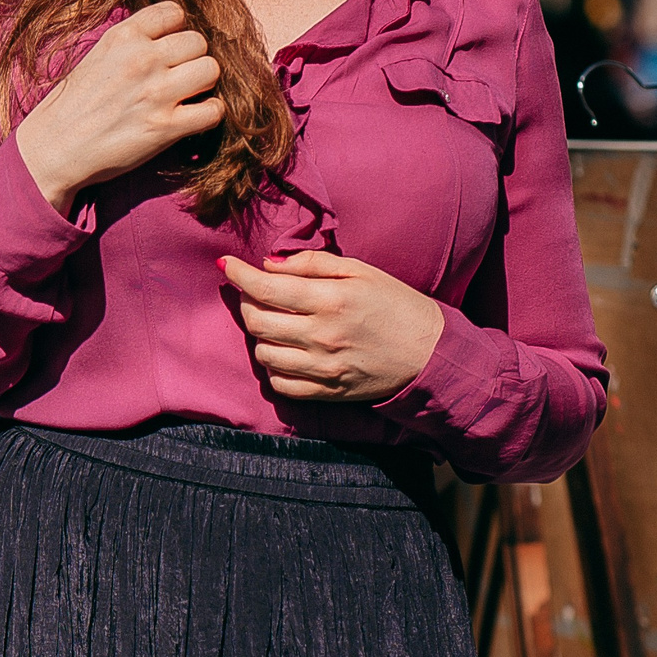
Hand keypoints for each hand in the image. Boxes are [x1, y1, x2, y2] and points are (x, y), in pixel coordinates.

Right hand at [15, 1, 222, 213]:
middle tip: (179, 77)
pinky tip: (194, 118)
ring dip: (204, 84)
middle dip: (193, 59)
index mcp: (122, 37)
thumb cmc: (72, 106)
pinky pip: (214, 110)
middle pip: (199, 42)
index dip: (176, 32)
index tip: (168, 50)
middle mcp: (142, 59)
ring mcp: (156, 92)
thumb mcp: (98, 56)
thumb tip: (169, 37)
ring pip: (211, 69)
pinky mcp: (165, 127)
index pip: (173, 12)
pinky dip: (210, 114)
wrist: (53, 149)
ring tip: (188, 95)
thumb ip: (131, 43)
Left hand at [218, 250, 445, 402]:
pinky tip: (286, 352)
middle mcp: (322, 337)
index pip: (266, 288)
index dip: (238, 274)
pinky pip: (281, 384)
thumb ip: (313, 264)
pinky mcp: (327, 392)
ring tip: (275, 323)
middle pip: (257, 321)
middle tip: (257, 293)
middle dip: (247, 302)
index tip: (226, 264)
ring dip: (260, 336)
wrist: (429, 353)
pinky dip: (274, 367)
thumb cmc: (396, 305)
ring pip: (264, 355)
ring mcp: (323, 369)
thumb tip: (270, 264)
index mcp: (331, 301)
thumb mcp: (361, 272)